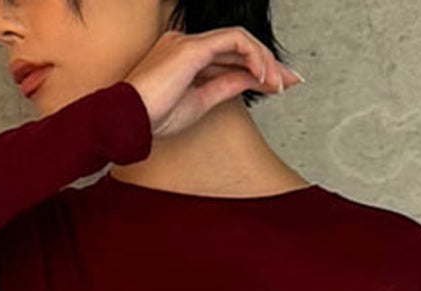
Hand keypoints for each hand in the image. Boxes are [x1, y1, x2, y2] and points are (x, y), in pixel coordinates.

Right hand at [124, 27, 301, 139]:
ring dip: (264, 60)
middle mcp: (187, 44)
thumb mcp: (199, 103)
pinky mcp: (193, 47)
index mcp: (184, 57)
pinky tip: (263, 75)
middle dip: (269, 63)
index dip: (256, 69)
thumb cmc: (153, 118)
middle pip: (238, 47)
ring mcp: (189, 42)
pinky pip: (234, 41)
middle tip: (292, 81)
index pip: (229, 57)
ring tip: (279, 82)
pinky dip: (253, 56)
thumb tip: (250, 81)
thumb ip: (224, 87)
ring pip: (240, 39)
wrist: (128, 120)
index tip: (277, 86)